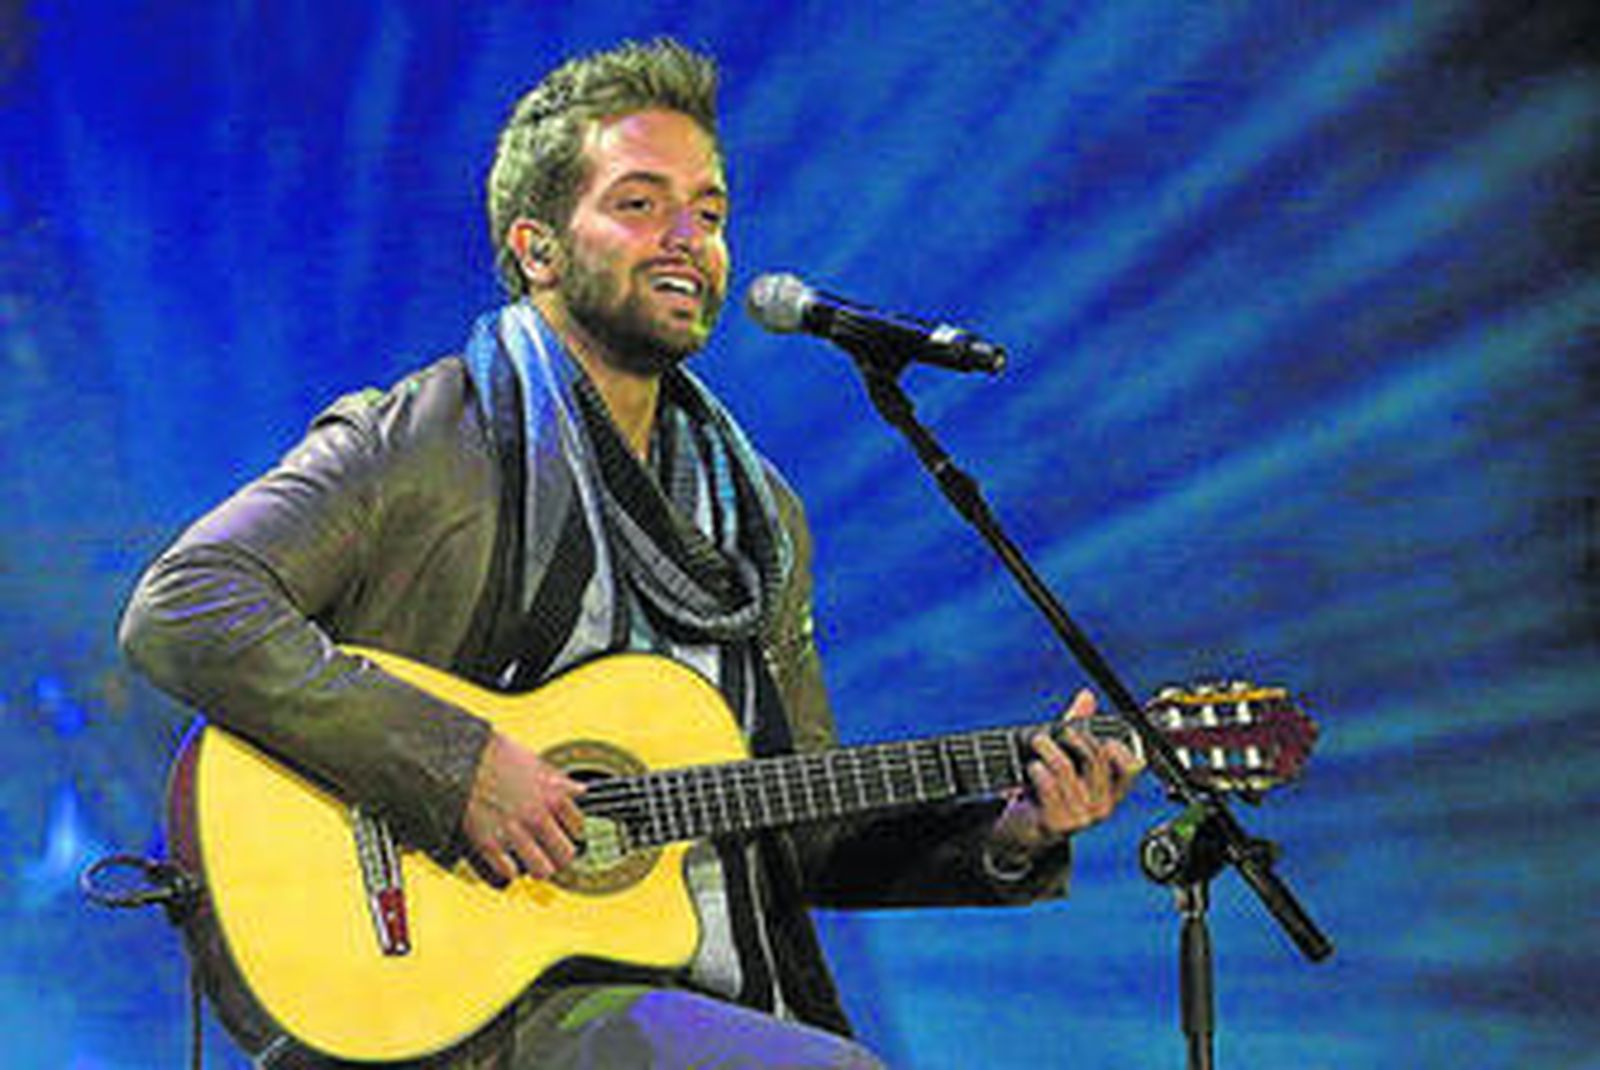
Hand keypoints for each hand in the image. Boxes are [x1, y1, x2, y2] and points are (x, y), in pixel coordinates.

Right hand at [460, 732, 585, 883]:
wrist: (461, 759)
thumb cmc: (497, 756)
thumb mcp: (537, 761)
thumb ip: (560, 780)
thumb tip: (579, 789)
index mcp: (552, 796)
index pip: (578, 827)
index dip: (573, 832)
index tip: (568, 834)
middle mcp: (537, 817)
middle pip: (565, 854)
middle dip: (561, 857)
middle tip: (555, 856)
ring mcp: (514, 833)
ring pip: (542, 870)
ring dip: (540, 869)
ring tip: (535, 865)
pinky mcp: (489, 844)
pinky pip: (509, 872)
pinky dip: (510, 871)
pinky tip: (509, 863)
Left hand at [989, 689, 1143, 861]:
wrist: (1026, 830)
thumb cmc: (1049, 792)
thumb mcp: (1067, 759)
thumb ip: (1078, 728)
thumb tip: (1087, 697)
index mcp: (1112, 791)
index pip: (1131, 767)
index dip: (1119, 747)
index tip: (1101, 737)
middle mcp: (1102, 806)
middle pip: (1094, 758)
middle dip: (1072, 737)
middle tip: (1055, 732)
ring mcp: (1081, 817)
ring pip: (1066, 768)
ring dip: (1047, 749)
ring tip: (1036, 742)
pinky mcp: (1058, 823)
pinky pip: (1048, 785)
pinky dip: (1037, 770)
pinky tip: (1032, 767)